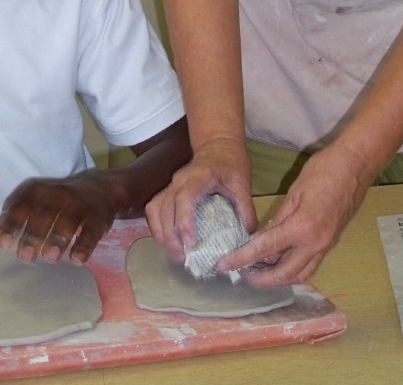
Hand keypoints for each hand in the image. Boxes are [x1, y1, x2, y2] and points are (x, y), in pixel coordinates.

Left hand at [0, 174, 118, 264]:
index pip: (22, 204)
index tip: (5, 244)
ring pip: (68, 221)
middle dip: (33, 235)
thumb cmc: (60, 203)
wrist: (101, 191)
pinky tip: (77, 260)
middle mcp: (59, 194)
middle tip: (24, 257)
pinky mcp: (98, 217)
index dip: (13, 223)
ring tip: (49, 258)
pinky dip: (84, 245)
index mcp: (40, 191)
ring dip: (57, 239)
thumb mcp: (37, 204)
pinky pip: (91, 231)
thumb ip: (15, 219)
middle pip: (44, 214)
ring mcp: (80, 205)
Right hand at [145, 137, 256, 260]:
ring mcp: (171, 184)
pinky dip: (158, 227)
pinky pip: (154, 209)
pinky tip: (169, 241)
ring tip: (175, 252)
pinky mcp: (168, 190)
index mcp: (200, 176)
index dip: (184, 220)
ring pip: (155, 209)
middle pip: (164, 207)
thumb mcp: (243, 184)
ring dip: (161, 233)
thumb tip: (247, 239)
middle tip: (183, 257)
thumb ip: (246, 210)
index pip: (185, 197)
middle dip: (170, 236)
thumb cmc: (231, 163)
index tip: (190, 243)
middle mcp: (180, 179)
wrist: (218, 144)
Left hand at [217, 143, 373, 285]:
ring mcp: (326, 246)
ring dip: (280, 278)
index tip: (225, 265)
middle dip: (262, 279)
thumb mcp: (294, 192)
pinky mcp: (331, 243)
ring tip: (259, 270)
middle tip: (242, 274)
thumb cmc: (324, 171)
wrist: (356, 166)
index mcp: (302, 227)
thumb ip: (278, 218)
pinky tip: (280, 260)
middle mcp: (316, 243)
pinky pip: (311, 265)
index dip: (242, 259)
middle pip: (285, 274)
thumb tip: (262, 238)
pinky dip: (293, 269)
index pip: (265, 249)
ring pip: (301, 275)